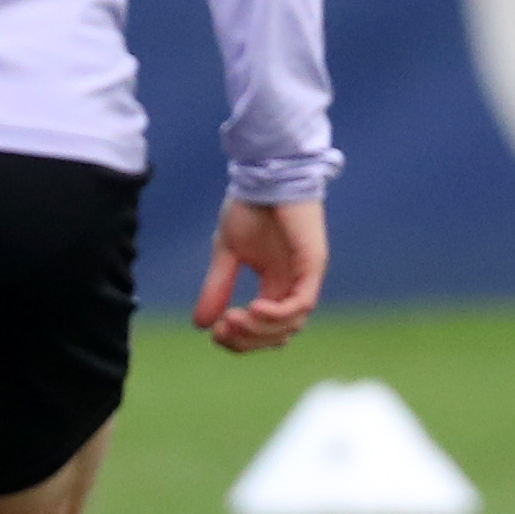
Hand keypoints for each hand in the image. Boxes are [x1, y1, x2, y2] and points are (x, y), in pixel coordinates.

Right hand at [195, 197, 327, 352]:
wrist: (265, 174)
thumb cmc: (251, 207)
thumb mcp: (227, 252)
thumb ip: (217, 286)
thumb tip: (200, 325)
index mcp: (275, 285)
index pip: (262, 329)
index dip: (240, 339)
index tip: (215, 332)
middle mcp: (292, 286)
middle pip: (278, 334)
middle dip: (249, 339)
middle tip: (223, 328)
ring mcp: (305, 277)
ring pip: (292, 325)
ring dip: (261, 330)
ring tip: (235, 319)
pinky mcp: (313, 265)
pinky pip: (302, 303)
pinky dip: (279, 314)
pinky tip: (253, 309)